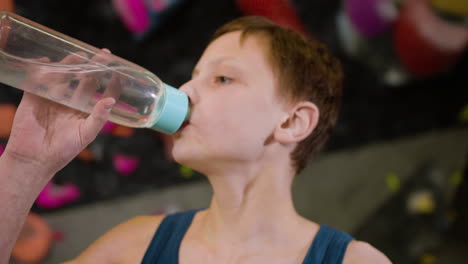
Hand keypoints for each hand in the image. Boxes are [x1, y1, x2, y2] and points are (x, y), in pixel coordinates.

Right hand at [3, 49, 116, 175]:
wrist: (34, 159)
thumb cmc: (64, 150)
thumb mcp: (86, 134)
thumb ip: (99, 117)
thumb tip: (111, 101)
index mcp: (84, 112)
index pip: (101, 93)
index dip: (110, 82)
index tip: (120, 71)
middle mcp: (70, 103)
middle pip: (85, 80)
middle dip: (94, 67)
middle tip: (103, 54)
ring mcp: (52, 99)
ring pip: (64, 77)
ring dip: (71, 65)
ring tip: (81, 55)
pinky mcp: (34, 97)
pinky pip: (37, 80)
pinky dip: (40, 69)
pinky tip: (45, 60)